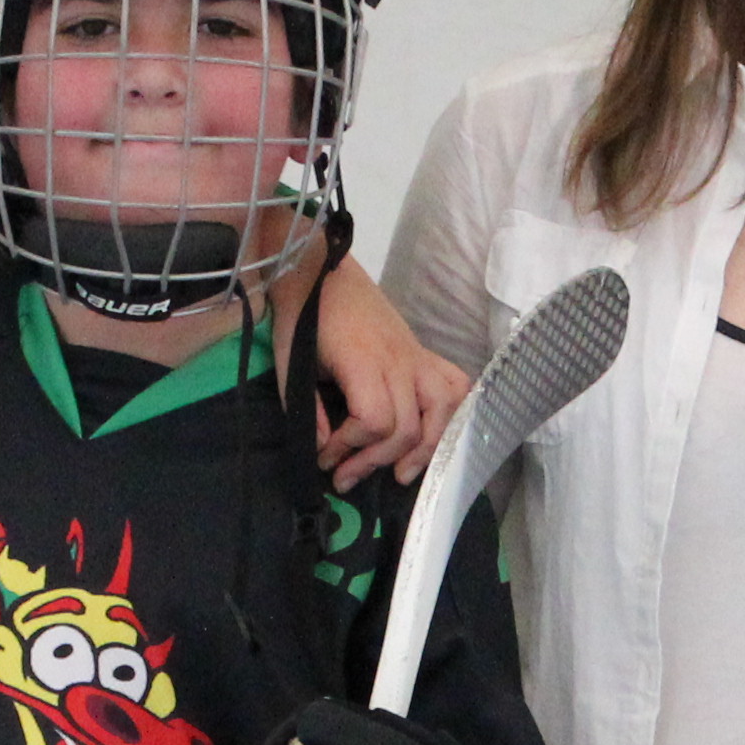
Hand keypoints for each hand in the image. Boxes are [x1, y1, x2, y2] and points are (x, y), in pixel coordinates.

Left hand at [305, 252, 465, 488]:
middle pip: (407, 427)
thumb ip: (306, 409)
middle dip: (375, 461)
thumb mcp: (290, 362)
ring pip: (442, 410)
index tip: (326, 457)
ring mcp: (416, 355)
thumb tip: (323, 449)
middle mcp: (399, 360)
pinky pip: (454, 384)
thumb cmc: (301, 313)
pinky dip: (452, 413)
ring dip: (425, 448)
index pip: (375, 420)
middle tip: (346, 477)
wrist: (320, 268)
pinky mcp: (422, 351)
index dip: (351, 447)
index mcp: (363, 360)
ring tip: (401, 473)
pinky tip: (434, 435)